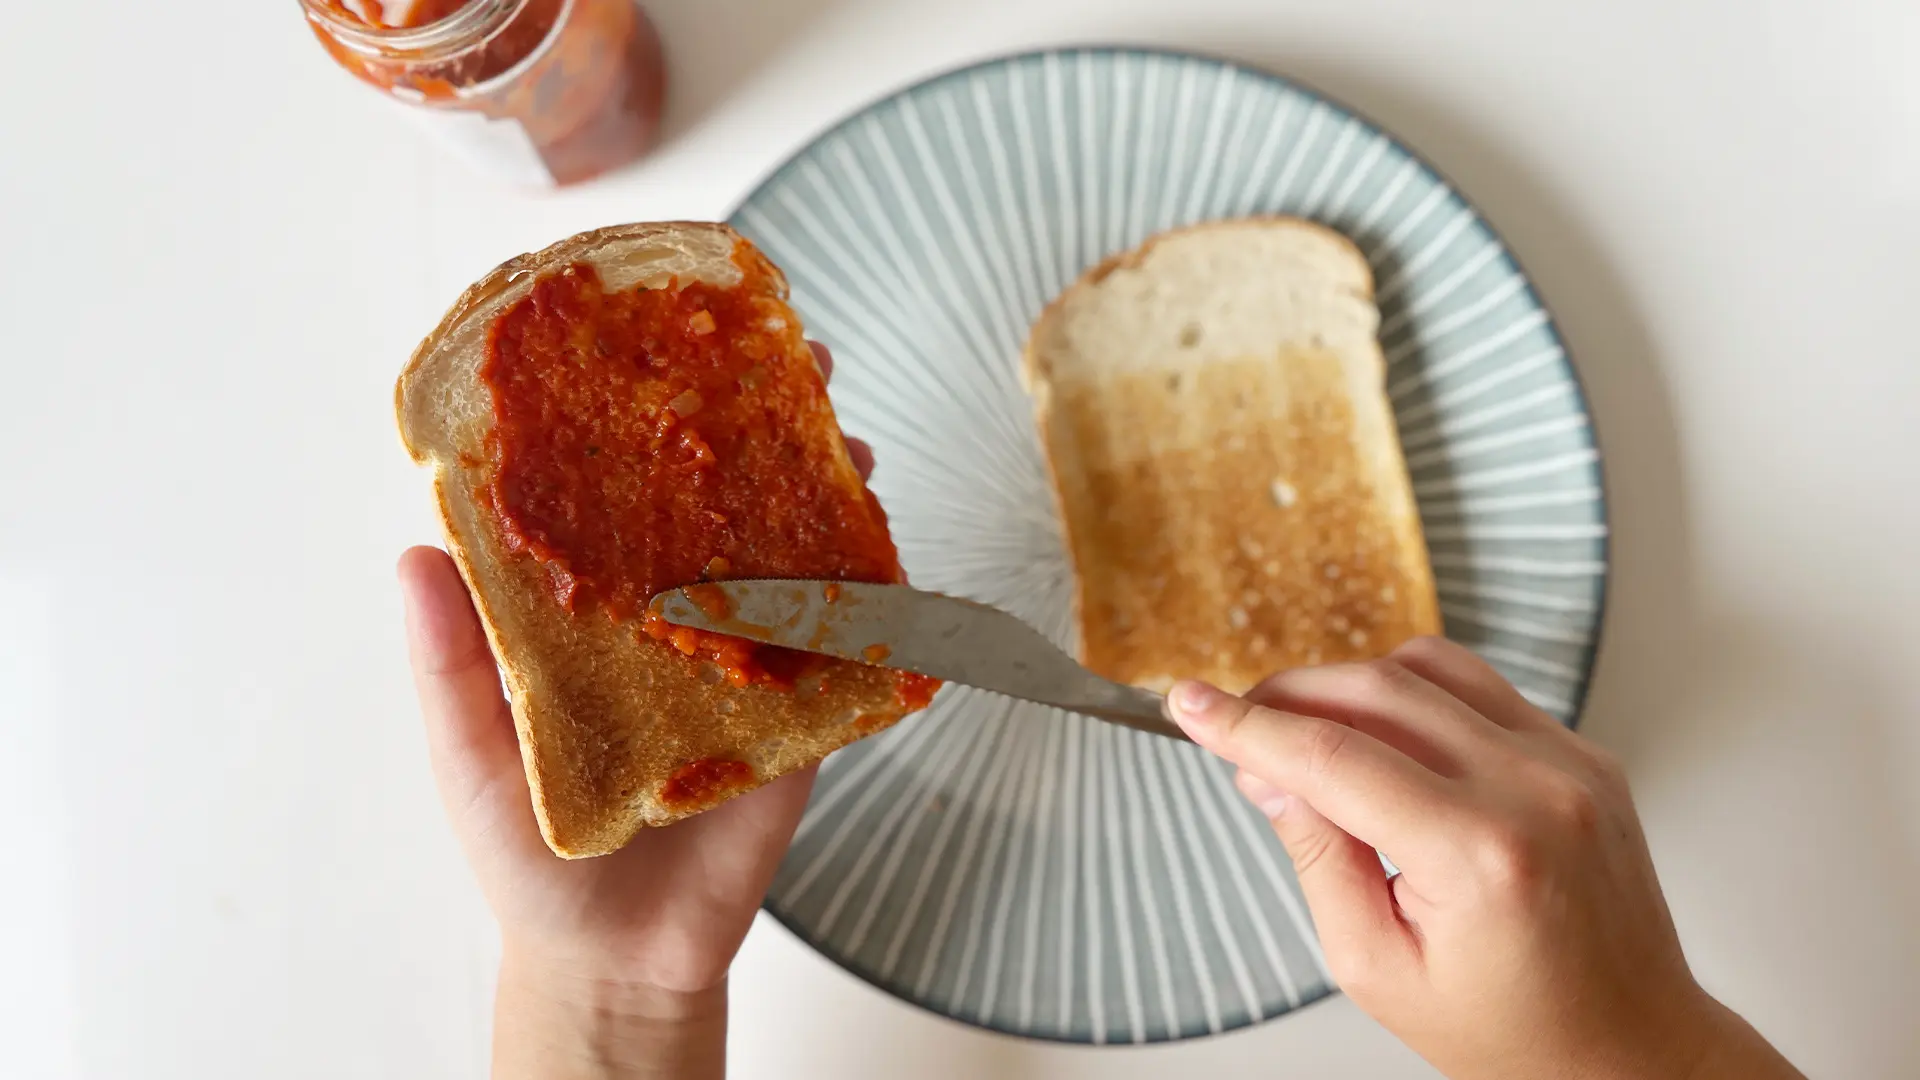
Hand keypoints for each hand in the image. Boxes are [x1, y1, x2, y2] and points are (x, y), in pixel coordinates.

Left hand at [398, 343, 869, 1079]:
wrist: (615, 959)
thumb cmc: (524, 851)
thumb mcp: (465, 753)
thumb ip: (450, 663)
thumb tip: (411, 551)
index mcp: (594, 608)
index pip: (622, 491)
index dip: (645, 418)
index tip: (667, 345)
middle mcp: (675, 615)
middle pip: (726, 502)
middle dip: (768, 430)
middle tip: (804, 368)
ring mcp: (745, 661)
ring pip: (796, 557)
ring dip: (831, 494)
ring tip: (854, 447)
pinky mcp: (802, 720)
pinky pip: (846, 649)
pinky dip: (877, 598)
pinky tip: (890, 548)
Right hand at [1167, 637, 1804, 1079]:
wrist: (1630, 1048)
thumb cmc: (1511, 1032)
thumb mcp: (1378, 967)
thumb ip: (1318, 855)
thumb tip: (1267, 769)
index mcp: (1480, 854)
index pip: (1333, 757)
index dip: (1247, 725)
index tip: (1188, 705)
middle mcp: (1535, 790)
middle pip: (1376, 691)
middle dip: (1289, 696)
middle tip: (1238, 723)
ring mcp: (1570, 762)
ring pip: (1429, 668)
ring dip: (1349, 683)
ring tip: (1306, 730)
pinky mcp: (1583, 753)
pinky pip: (1480, 689)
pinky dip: (1413, 697)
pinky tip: (1383, 739)